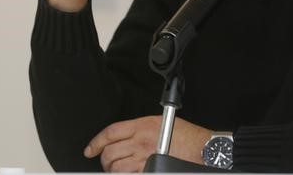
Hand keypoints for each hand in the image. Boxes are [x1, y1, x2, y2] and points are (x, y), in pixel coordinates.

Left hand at [84, 116, 212, 172]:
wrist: (202, 149)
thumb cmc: (188, 136)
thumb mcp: (163, 122)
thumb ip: (141, 128)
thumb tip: (125, 137)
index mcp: (143, 125)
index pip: (111, 132)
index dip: (96, 142)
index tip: (90, 148)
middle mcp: (141, 141)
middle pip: (109, 152)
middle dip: (104, 158)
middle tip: (107, 161)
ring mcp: (144, 158)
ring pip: (116, 167)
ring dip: (112, 170)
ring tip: (116, 170)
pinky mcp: (149, 170)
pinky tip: (127, 173)